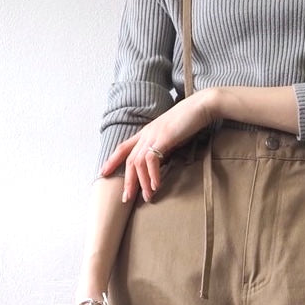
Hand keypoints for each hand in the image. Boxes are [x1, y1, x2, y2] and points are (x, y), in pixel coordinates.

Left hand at [98, 90, 218, 203]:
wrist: (202, 106)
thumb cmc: (190, 122)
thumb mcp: (172, 138)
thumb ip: (163, 149)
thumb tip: (159, 165)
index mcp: (146, 132)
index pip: (123, 147)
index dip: (112, 160)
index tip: (103, 172)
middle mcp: (146, 134)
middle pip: (130, 160)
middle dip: (127, 180)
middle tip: (126, 198)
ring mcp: (154, 135)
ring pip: (139, 163)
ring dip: (142, 182)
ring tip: (147, 197)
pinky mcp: (164, 138)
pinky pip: (152, 160)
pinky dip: (153, 175)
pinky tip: (156, 186)